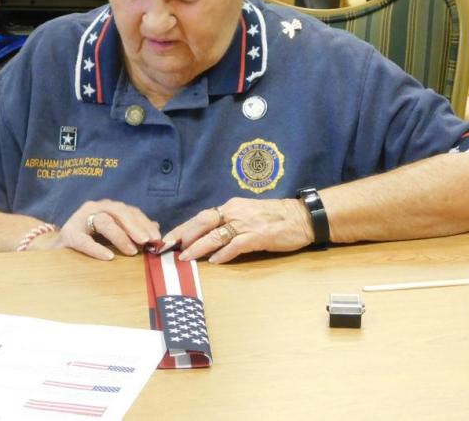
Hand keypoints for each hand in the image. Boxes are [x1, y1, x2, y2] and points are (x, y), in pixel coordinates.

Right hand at [53, 199, 160, 259]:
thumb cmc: (89, 239)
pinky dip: (96, 248)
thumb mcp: (112, 233)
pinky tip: (108, 257)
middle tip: (147, 241)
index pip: (130, 212)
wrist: (56, 248)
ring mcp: (80, 218)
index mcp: (108, 207)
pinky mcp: (68, 233)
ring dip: (120, 236)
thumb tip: (155, 227)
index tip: (156, 238)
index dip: (144, 223)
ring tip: (132, 251)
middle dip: (135, 226)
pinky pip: (84, 240)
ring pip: (104, 221)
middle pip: (119, 212)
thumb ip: (131, 229)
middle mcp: (95, 208)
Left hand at [162, 198, 313, 263]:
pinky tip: (214, 261)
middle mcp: (235, 212)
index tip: (167, 238)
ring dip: (199, 247)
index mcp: (231, 207)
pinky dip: (224, 253)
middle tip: (168, 247)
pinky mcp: (258, 236)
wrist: (301, 217)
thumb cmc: (274, 217)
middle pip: (203, 222)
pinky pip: (236, 245)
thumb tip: (207, 237)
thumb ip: (228, 223)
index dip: (183, 227)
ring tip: (185, 257)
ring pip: (216, 235)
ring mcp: (246, 224)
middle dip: (184, 235)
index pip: (201, 216)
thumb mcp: (247, 214)